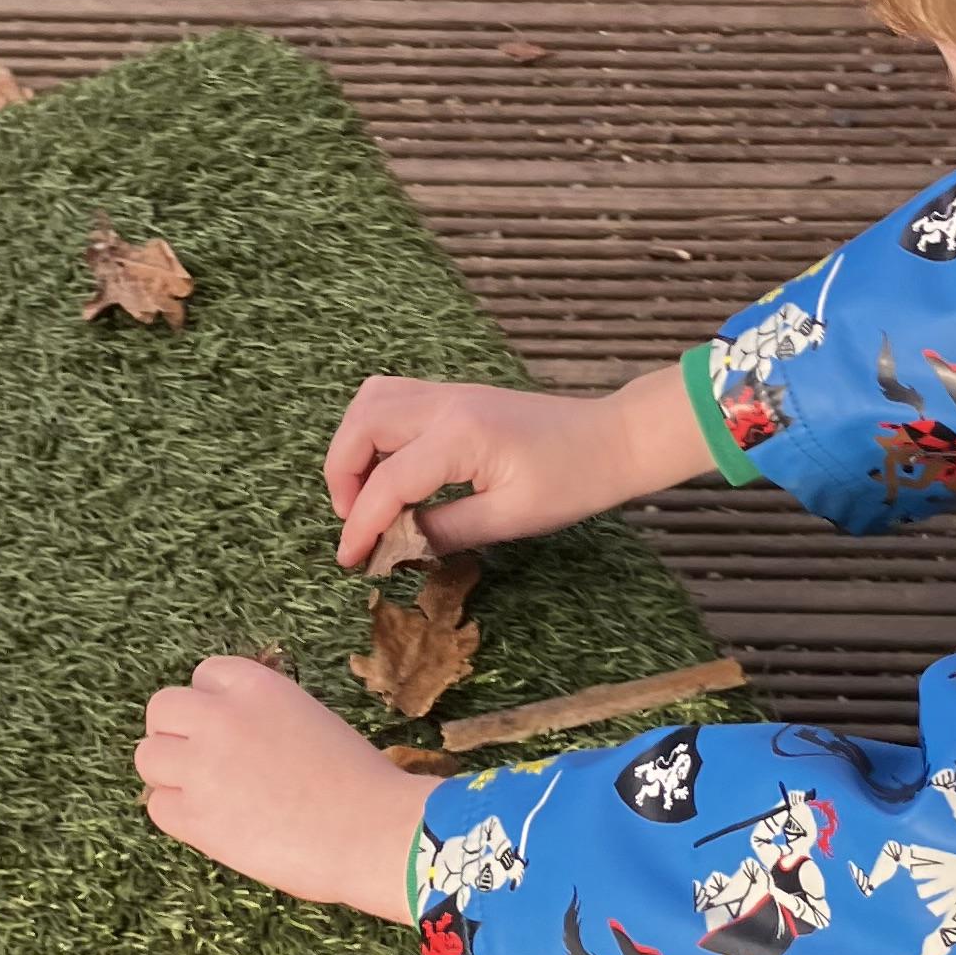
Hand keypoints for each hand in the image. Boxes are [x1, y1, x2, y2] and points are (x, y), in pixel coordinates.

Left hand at [138, 657, 427, 920]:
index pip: (203, 675)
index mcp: (256, 685)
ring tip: (206, 795)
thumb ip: (263, 717)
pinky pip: (157, 806)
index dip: (212, 704)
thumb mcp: (309, 720)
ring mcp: (202, 766)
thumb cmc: (358, 783)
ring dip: (170, 774)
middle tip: (204, 763)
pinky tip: (215, 824)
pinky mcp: (195, 816)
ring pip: (148, 756)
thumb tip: (229, 736)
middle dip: (177, 734)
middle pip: (162, 709)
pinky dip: (178, 815)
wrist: (373, 832)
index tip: (228, 730)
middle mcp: (220, 716)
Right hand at [325, 363, 707, 569]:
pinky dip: (373, 431)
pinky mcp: (454, 396)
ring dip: (354, 448)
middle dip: (343, 476)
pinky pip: (392, 399)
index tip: (351, 560)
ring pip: (370, 402)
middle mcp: (445, 404)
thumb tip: (397, 548)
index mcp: (461, 436)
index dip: (362, 524)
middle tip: (355, 522)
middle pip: (362, 426)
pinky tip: (388, 468)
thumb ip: (446, 531)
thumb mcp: (510, 519)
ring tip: (366, 494)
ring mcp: (448, 393)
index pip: (389, 481)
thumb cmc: (571, 482)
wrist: (612, 439)